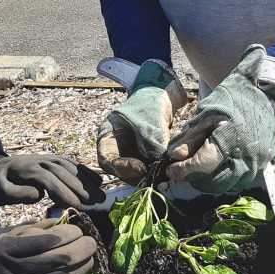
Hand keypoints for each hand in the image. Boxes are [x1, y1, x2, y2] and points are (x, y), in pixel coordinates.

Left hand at [0, 152, 105, 207]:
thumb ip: (16, 193)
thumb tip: (38, 194)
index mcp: (26, 169)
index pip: (49, 180)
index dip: (64, 193)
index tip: (78, 206)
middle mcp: (41, 160)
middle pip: (64, 173)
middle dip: (82, 188)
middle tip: (98, 203)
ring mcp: (48, 158)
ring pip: (71, 168)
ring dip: (87, 181)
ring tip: (101, 196)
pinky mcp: (54, 160)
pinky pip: (72, 164)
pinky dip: (86, 172)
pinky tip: (98, 182)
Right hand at [0, 219, 95, 273]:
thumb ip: (26, 229)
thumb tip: (56, 222)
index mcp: (2, 250)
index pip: (41, 243)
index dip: (64, 236)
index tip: (78, 228)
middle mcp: (8, 272)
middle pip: (52, 263)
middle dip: (77, 252)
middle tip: (92, 243)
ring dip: (76, 271)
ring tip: (90, 260)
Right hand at [96, 59, 189, 183]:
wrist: (160, 97)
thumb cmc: (148, 104)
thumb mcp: (148, 123)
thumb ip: (151, 145)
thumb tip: (158, 167)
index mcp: (107, 136)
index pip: (107, 159)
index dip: (123, 168)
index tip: (141, 169)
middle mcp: (115, 148)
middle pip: (120, 170)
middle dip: (138, 175)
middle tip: (156, 176)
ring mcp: (128, 154)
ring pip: (134, 173)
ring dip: (148, 176)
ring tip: (164, 174)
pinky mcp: (142, 158)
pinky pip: (146, 169)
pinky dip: (155, 172)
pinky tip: (167, 170)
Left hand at [164, 46, 274, 193]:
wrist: (267, 94)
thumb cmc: (234, 98)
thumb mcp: (207, 112)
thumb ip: (190, 137)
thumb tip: (174, 156)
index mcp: (231, 140)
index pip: (201, 166)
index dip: (182, 170)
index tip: (170, 169)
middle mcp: (246, 158)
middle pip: (212, 182)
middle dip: (193, 177)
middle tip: (182, 167)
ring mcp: (257, 165)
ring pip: (225, 185)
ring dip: (208, 179)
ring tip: (197, 165)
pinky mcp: (261, 167)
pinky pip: (238, 180)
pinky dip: (223, 176)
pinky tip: (215, 164)